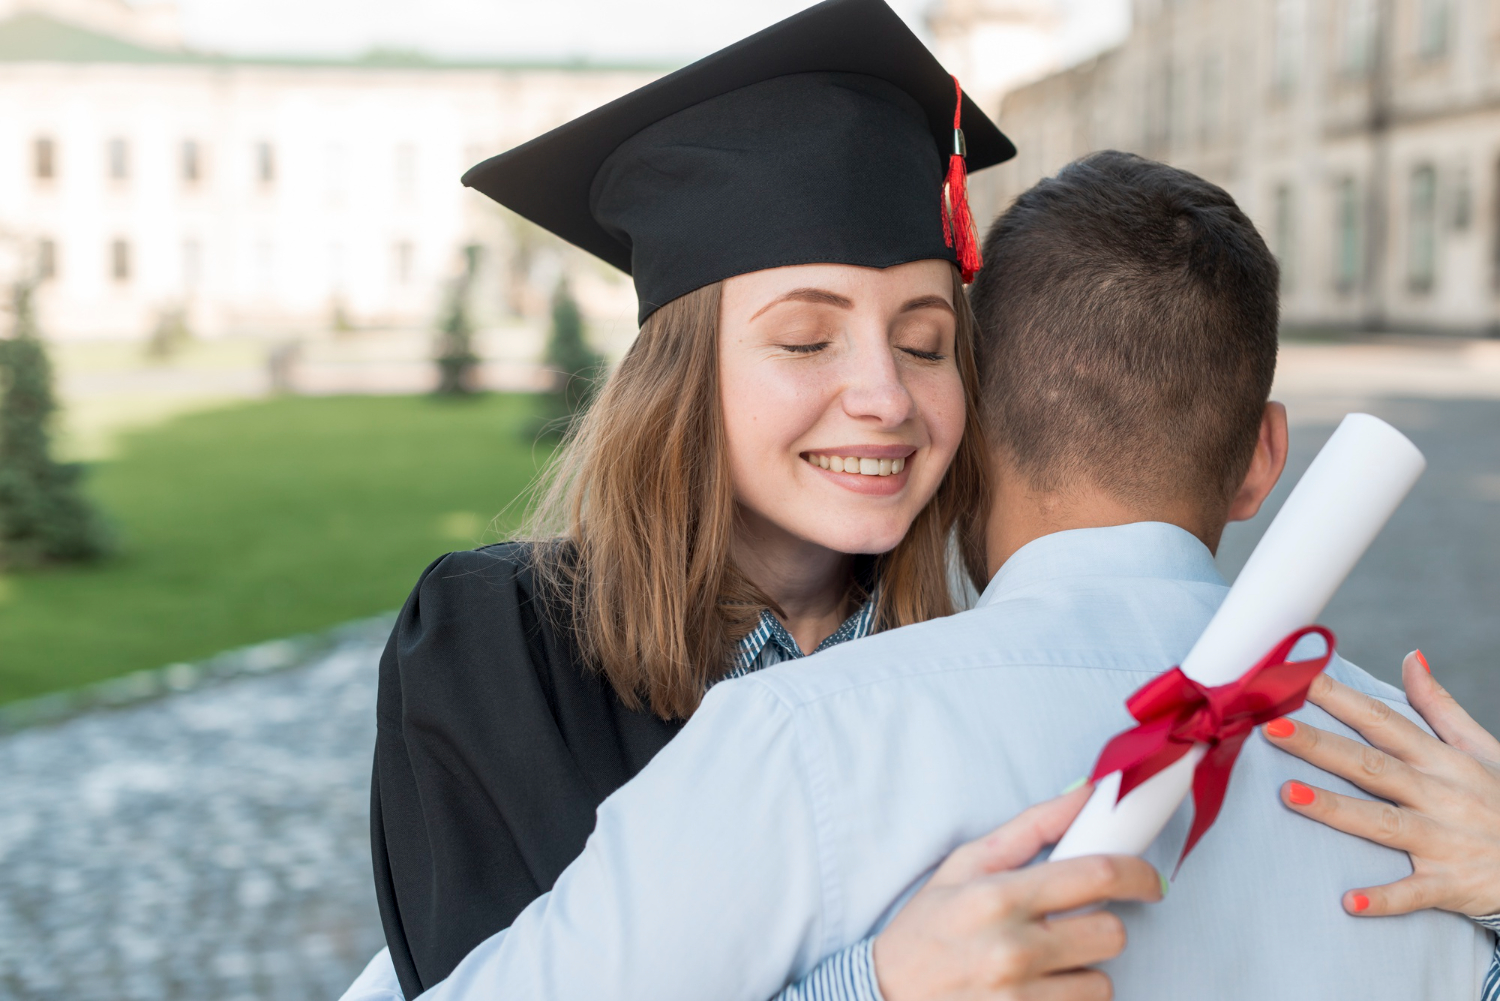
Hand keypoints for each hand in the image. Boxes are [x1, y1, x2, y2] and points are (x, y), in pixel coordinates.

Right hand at [872, 784, 1163, 1000]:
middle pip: (1111, 934)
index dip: (1139, 874)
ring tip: (1045, 965)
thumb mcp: (965, 865)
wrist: (884, 994)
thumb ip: (1031, 828)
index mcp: (999, 896)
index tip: (1151, 880)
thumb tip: (1087, 793)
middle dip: (1101, 927)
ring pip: (1101, 982)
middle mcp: (1012, 948)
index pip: (1098, 875)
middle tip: (1072, 926)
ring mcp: (1018, 996)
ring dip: (1083, 972)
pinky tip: (1036, 990)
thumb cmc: (928, 926)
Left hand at [1262, 651, 1499, 917]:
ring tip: (1289, 794)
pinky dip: (1384, 899)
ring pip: (1382, 823)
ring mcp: (1444, 840)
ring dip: (1337, 810)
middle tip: (1271, 727)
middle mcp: (1439, 795)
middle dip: (1321, 746)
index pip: (1383, 722)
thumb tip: (1411, 657)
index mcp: (1442, 760)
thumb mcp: (1484, 749)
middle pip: (1371, 765)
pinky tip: (1348, 902)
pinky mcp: (1450, 884)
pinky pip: (1413, 893)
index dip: (1341, 699)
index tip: (1298, 678)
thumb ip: (1440, 706)